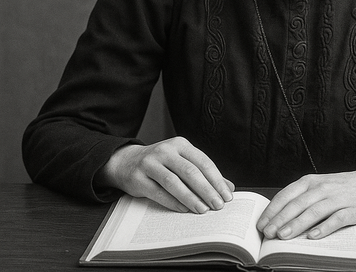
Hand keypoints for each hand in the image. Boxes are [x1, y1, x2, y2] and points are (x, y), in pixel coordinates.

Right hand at [95, 137, 234, 213]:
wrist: (126, 161)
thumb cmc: (161, 163)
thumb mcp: (182, 161)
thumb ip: (204, 173)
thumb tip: (229, 187)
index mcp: (181, 144)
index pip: (204, 162)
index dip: (217, 179)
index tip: (227, 195)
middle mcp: (166, 151)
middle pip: (191, 172)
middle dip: (207, 190)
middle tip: (218, 205)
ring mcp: (151, 163)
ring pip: (174, 182)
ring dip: (191, 198)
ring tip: (203, 210)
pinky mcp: (139, 178)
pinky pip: (158, 192)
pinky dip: (173, 202)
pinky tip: (184, 210)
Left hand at [256, 165, 355, 239]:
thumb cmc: (344, 187)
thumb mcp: (321, 186)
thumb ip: (303, 198)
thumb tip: (279, 217)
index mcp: (312, 181)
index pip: (287, 194)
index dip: (273, 210)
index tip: (261, 224)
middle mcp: (323, 188)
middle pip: (298, 204)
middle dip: (280, 219)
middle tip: (267, 233)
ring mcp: (338, 198)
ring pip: (314, 211)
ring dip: (297, 224)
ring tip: (283, 236)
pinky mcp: (352, 209)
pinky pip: (336, 219)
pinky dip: (324, 227)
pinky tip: (313, 236)